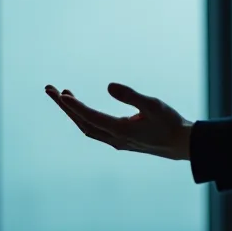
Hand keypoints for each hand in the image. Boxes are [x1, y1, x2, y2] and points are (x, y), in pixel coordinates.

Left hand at [45, 83, 192, 159]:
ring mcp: (116, 142)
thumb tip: (108, 85)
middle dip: (64, 106)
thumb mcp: (153, 105)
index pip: (90, 117)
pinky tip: (81, 108)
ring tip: (62, 95)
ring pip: (87, 127)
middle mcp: (114, 139)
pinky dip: (84, 118)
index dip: (73, 106)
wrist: (182, 145)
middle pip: (82, 122)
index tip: (59, 94)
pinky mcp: (120, 141)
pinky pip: (94, 130)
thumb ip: (130, 95)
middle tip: (49, 89)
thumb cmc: (170, 122)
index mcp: (120, 131)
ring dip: (73, 112)